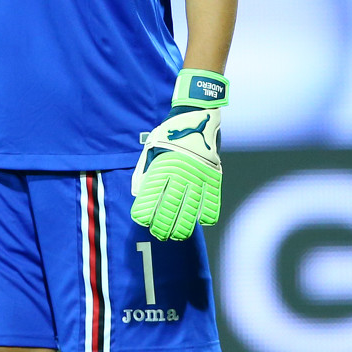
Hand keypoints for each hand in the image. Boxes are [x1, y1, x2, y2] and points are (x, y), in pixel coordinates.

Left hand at [130, 107, 222, 239]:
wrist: (195, 115)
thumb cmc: (169, 135)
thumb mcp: (151, 149)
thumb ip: (143, 173)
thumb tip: (138, 195)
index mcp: (160, 166)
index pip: (149, 199)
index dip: (145, 215)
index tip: (144, 222)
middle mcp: (179, 174)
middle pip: (169, 209)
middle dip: (163, 227)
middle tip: (161, 236)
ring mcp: (197, 176)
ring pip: (190, 210)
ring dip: (183, 227)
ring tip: (178, 236)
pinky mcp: (213, 176)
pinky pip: (212, 201)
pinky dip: (207, 215)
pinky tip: (201, 222)